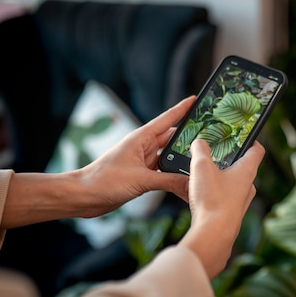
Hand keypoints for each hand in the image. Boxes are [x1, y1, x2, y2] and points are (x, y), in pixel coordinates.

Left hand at [77, 97, 195, 217]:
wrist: (84, 197)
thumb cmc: (104, 180)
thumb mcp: (140, 180)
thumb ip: (169, 181)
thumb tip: (192, 183)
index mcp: (141, 138)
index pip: (168, 119)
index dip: (182, 109)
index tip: (196, 99)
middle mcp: (144, 147)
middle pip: (173, 139)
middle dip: (189, 139)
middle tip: (210, 139)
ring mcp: (143, 162)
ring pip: (169, 157)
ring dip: (182, 161)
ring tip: (201, 163)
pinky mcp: (142, 176)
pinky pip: (164, 174)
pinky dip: (174, 177)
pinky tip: (185, 182)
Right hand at [180, 139, 264, 277]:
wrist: (213, 235)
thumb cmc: (213, 200)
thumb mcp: (202, 167)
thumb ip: (199, 150)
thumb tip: (199, 142)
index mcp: (247, 171)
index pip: (257, 150)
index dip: (251, 140)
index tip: (242, 135)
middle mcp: (247, 187)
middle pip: (241, 167)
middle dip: (227, 160)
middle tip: (213, 154)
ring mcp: (239, 202)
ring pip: (229, 184)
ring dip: (216, 178)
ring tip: (198, 174)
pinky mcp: (229, 215)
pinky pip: (220, 199)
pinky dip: (209, 193)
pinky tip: (193, 194)